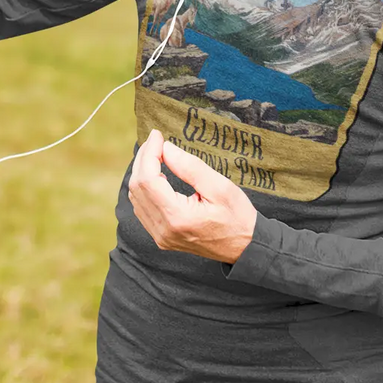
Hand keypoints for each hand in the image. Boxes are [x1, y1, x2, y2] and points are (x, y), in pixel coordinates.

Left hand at [127, 129, 257, 263]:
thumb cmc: (237, 216)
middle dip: (143, 160)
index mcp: (177, 217)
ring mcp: (161, 236)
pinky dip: (144, 188)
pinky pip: (142, 209)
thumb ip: (190, 167)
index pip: (148, 179)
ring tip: (154, 154)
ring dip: (141, 173)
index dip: (149, 153)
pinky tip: (155, 175)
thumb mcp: (220, 187)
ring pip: (136, 198)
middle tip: (155, 141)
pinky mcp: (162, 237)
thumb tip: (166, 148)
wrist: (245, 247)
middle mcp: (164, 229)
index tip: (157, 135)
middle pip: (137, 188)